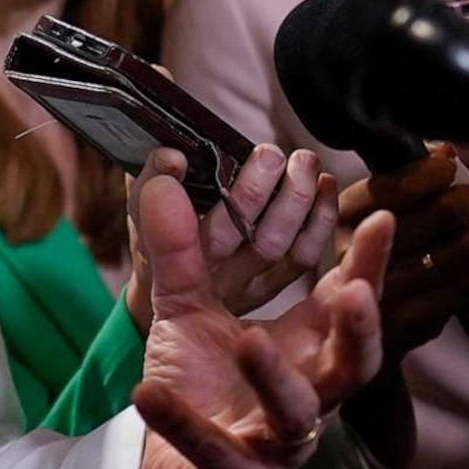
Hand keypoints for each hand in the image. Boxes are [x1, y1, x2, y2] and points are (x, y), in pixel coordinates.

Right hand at [121, 144, 337, 330]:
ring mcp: (243, 286)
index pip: (162, 222)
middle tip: (269, 154)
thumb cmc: (162, 249)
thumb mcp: (143, 215)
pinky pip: (301, 257)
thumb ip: (150, 181)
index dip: (167, 186)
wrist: (182, 314)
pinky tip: (325, 187)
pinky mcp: (275, 287)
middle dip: (250, 190)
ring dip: (293, 200)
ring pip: (271, 245)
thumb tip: (172, 155)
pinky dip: (318, 221)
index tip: (178, 156)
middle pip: (226, 236)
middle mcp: (204, 277)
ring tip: (303, 163)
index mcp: (163, 259)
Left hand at [130, 172, 391, 468]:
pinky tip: (146, 394)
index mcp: (306, 352)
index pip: (348, 305)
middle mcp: (306, 399)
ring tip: (251, 338)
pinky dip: (181, 424)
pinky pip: (212, 453)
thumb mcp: (188, 308)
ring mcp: (276, 445)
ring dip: (278, 378)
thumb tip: (161, 179)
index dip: (369, 267)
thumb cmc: (202, 383)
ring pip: (296, 416)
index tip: (382, 220)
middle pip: (351, 367)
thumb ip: (181, 250)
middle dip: (360, 332)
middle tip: (358, 293)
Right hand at [337, 148, 468, 355]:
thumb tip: (446, 151)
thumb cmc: (379, 246)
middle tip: (467, 199)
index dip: (428, 173)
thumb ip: (407, 173)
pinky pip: (463, 289)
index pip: (393, 189)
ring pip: (451, 255)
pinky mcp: (411, 325)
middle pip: (430, 219)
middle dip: (460, 201)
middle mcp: (357, 259)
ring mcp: (384, 296)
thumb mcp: (377, 204)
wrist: (359, 317)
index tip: (446, 167)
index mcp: (346, 219)